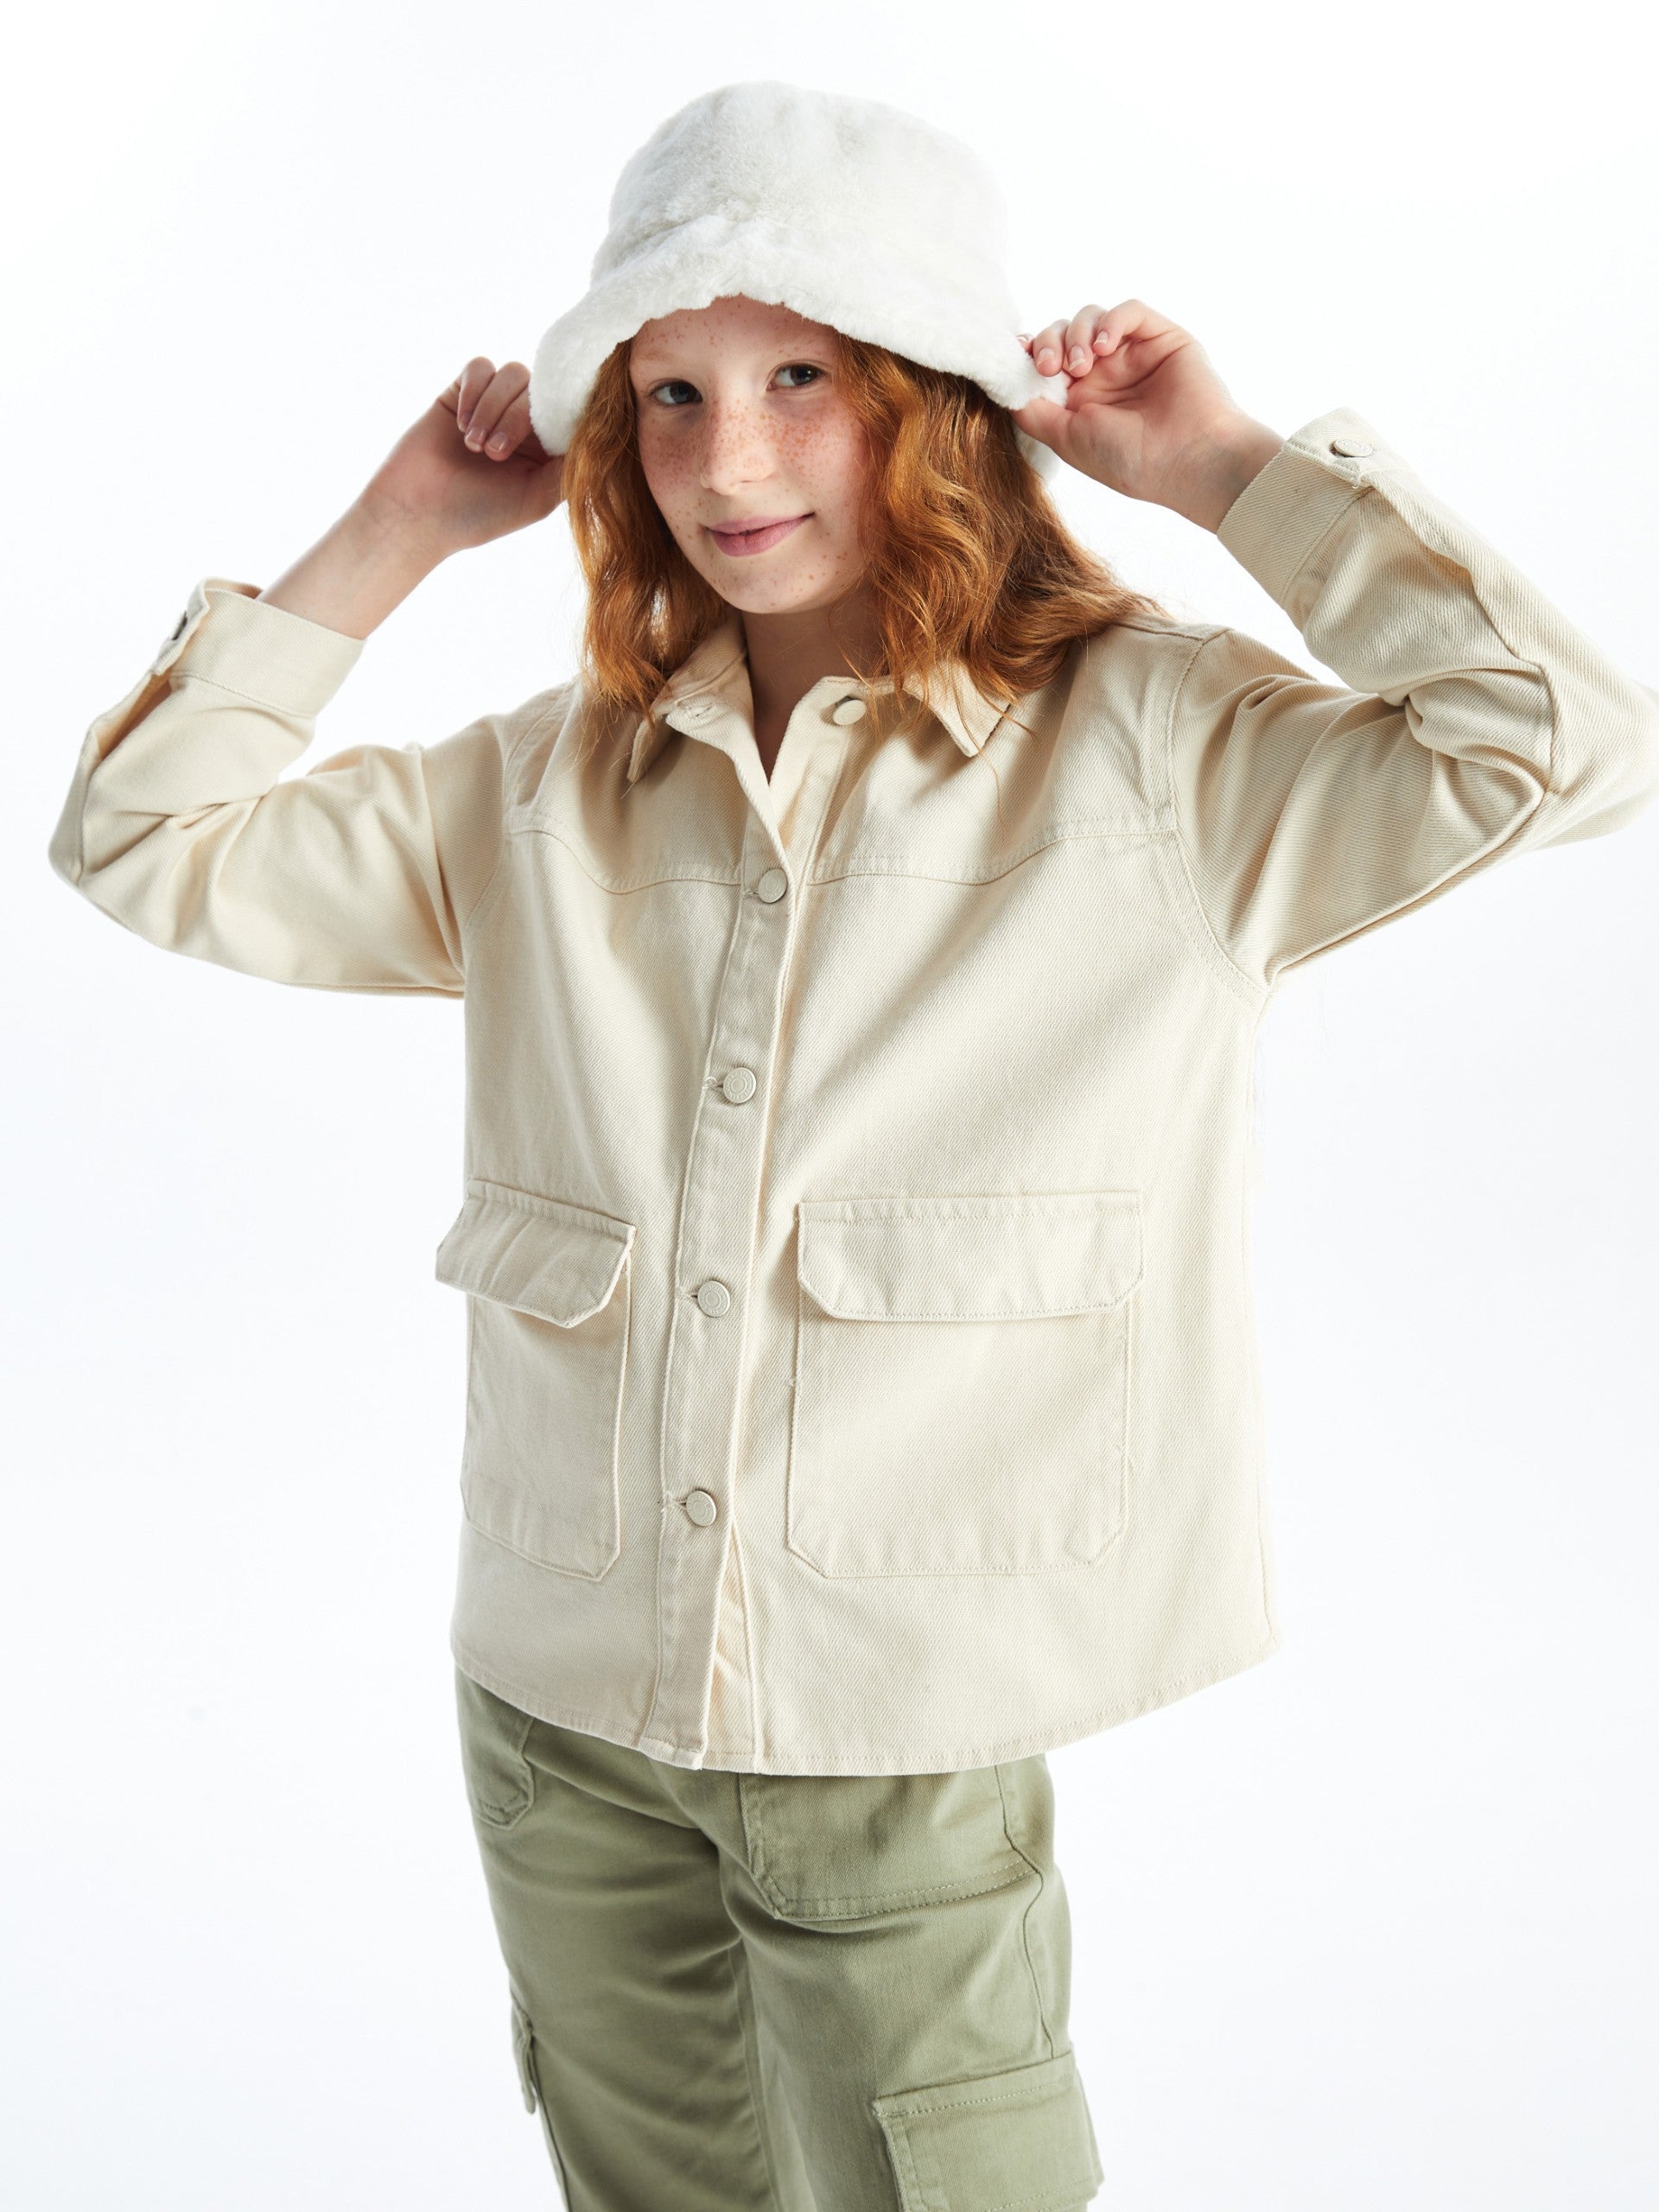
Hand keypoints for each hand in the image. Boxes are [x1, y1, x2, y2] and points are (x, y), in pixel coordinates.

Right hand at [355, 356, 565, 557]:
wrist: (416, 514)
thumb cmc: (477, 516)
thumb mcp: (536, 500)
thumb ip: (568, 469)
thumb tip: (598, 439)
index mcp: (546, 449)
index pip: (569, 412)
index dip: (563, 413)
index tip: (546, 433)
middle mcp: (522, 423)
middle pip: (539, 389)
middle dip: (517, 418)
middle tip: (494, 454)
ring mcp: (492, 406)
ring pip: (512, 373)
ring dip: (494, 408)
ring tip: (475, 446)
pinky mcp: (460, 392)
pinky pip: (480, 366)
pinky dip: (475, 393)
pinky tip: (462, 426)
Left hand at [1011, 300, 1282, 530]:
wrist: (1188, 460)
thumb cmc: (1130, 460)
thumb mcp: (1067, 440)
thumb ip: (1033, 412)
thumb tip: (1008, 385)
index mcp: (1081, 400)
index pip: (1045, 360)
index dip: (1029, 354)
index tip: (1018, 359)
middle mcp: (1105, 374)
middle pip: (1062, 333)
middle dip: (1049, 343)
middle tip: (1052, 366)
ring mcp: (1132, 354)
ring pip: (1090, 316)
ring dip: (1076, 333)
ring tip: (1083, 363)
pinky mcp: (1160, 337)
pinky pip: (1129, 310)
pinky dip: (1110, 321)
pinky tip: (1104, 347)